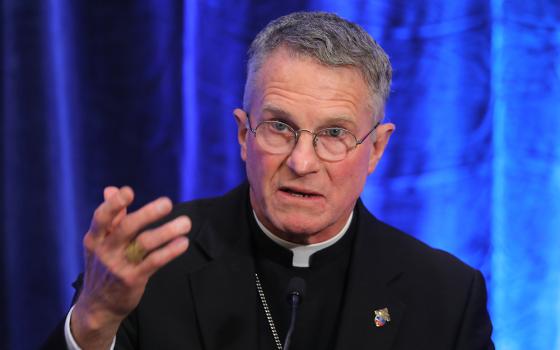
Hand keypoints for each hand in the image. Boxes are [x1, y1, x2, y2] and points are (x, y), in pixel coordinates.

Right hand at [71, 186, 189, 348]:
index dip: (114, 204)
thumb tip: (111, 189)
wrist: (98, 306)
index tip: (128, 191)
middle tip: (167, 203)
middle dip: (147, 214)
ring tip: (186, 223)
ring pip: (144, 244)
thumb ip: (111, 218)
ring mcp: (119, 266)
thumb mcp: (100, 243)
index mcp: (95, 238)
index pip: (101, 217)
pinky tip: (183, 243)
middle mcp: (106, 250)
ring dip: (167, 231)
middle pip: (126, 228)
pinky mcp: (133, 279)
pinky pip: (154, 262)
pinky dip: (170, 251)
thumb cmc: (104, 267)